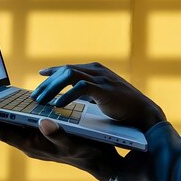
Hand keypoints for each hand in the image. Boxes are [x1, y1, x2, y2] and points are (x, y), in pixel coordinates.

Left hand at [0, 115, 122, 180]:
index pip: (4, 132)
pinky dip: (14, 112)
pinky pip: (23, 121)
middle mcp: (30, 142)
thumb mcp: (73, 143)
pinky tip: (10, 102)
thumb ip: (58, 135)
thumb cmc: (87, 152)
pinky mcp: (42, 133)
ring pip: (11, 124)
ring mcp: (35, 138)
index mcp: (33, 145)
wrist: (99, 159)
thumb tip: (43, 121)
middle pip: (3, 127)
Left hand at [30, 62, 165, 131]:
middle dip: (48, 82)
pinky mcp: (104, 89)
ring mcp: (101, 78)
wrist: (144, 113)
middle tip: (35, 95)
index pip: (69, 67)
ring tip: (42, 100)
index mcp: (96, 70)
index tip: (41, 75)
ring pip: (69, 75)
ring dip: (53, 87)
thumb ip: (89, 92)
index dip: (54, 70)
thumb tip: (72, 94)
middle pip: (65, 69)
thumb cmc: (124, 107)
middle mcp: (97, 70)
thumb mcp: (103, 95)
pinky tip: (59, 104)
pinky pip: (81, 88)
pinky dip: (67, 95)